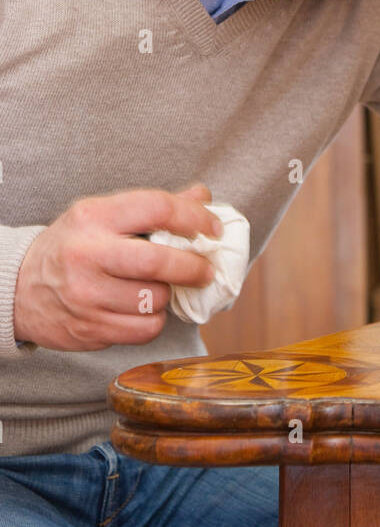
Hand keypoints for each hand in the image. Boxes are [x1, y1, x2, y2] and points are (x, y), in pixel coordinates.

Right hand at [12, 183, 222, 351]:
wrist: (19, 289)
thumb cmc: (72, 248)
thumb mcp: (103, 215)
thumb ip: (154, 207)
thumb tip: (202, 197)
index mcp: (94, 217)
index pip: (157, 208)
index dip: (194, 218)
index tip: (213, 228)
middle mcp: (88, 254)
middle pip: (158, 262)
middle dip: (193, 266)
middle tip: (205, 269)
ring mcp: (86, 295)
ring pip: (155, 299)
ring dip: (167, 295)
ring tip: (158, 288)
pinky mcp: (89, 329)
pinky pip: (144, 329)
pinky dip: (153, 320)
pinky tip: (142, 309)